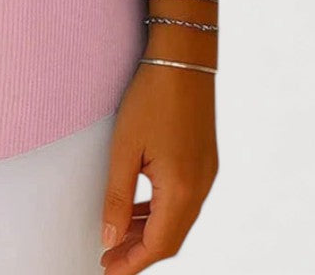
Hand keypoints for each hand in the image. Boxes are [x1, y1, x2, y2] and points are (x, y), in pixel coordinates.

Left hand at [99, 62, 217, 272]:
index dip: (132, 262)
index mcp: (182, 189)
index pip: (158, 245)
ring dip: (149, 231)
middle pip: (171, 237)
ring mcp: (206, 174)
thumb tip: (110, 236)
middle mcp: (201, 187)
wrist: (183, 59)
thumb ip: (117, 196)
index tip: (107, 270)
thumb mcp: (124, 147)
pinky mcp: (205, 160)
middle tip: (108, 258)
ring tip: (117, 235)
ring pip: (178, 219)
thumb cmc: (151, 98)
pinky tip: (138, 207)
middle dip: (139, 251)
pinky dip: (161, 211)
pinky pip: (183, 199)